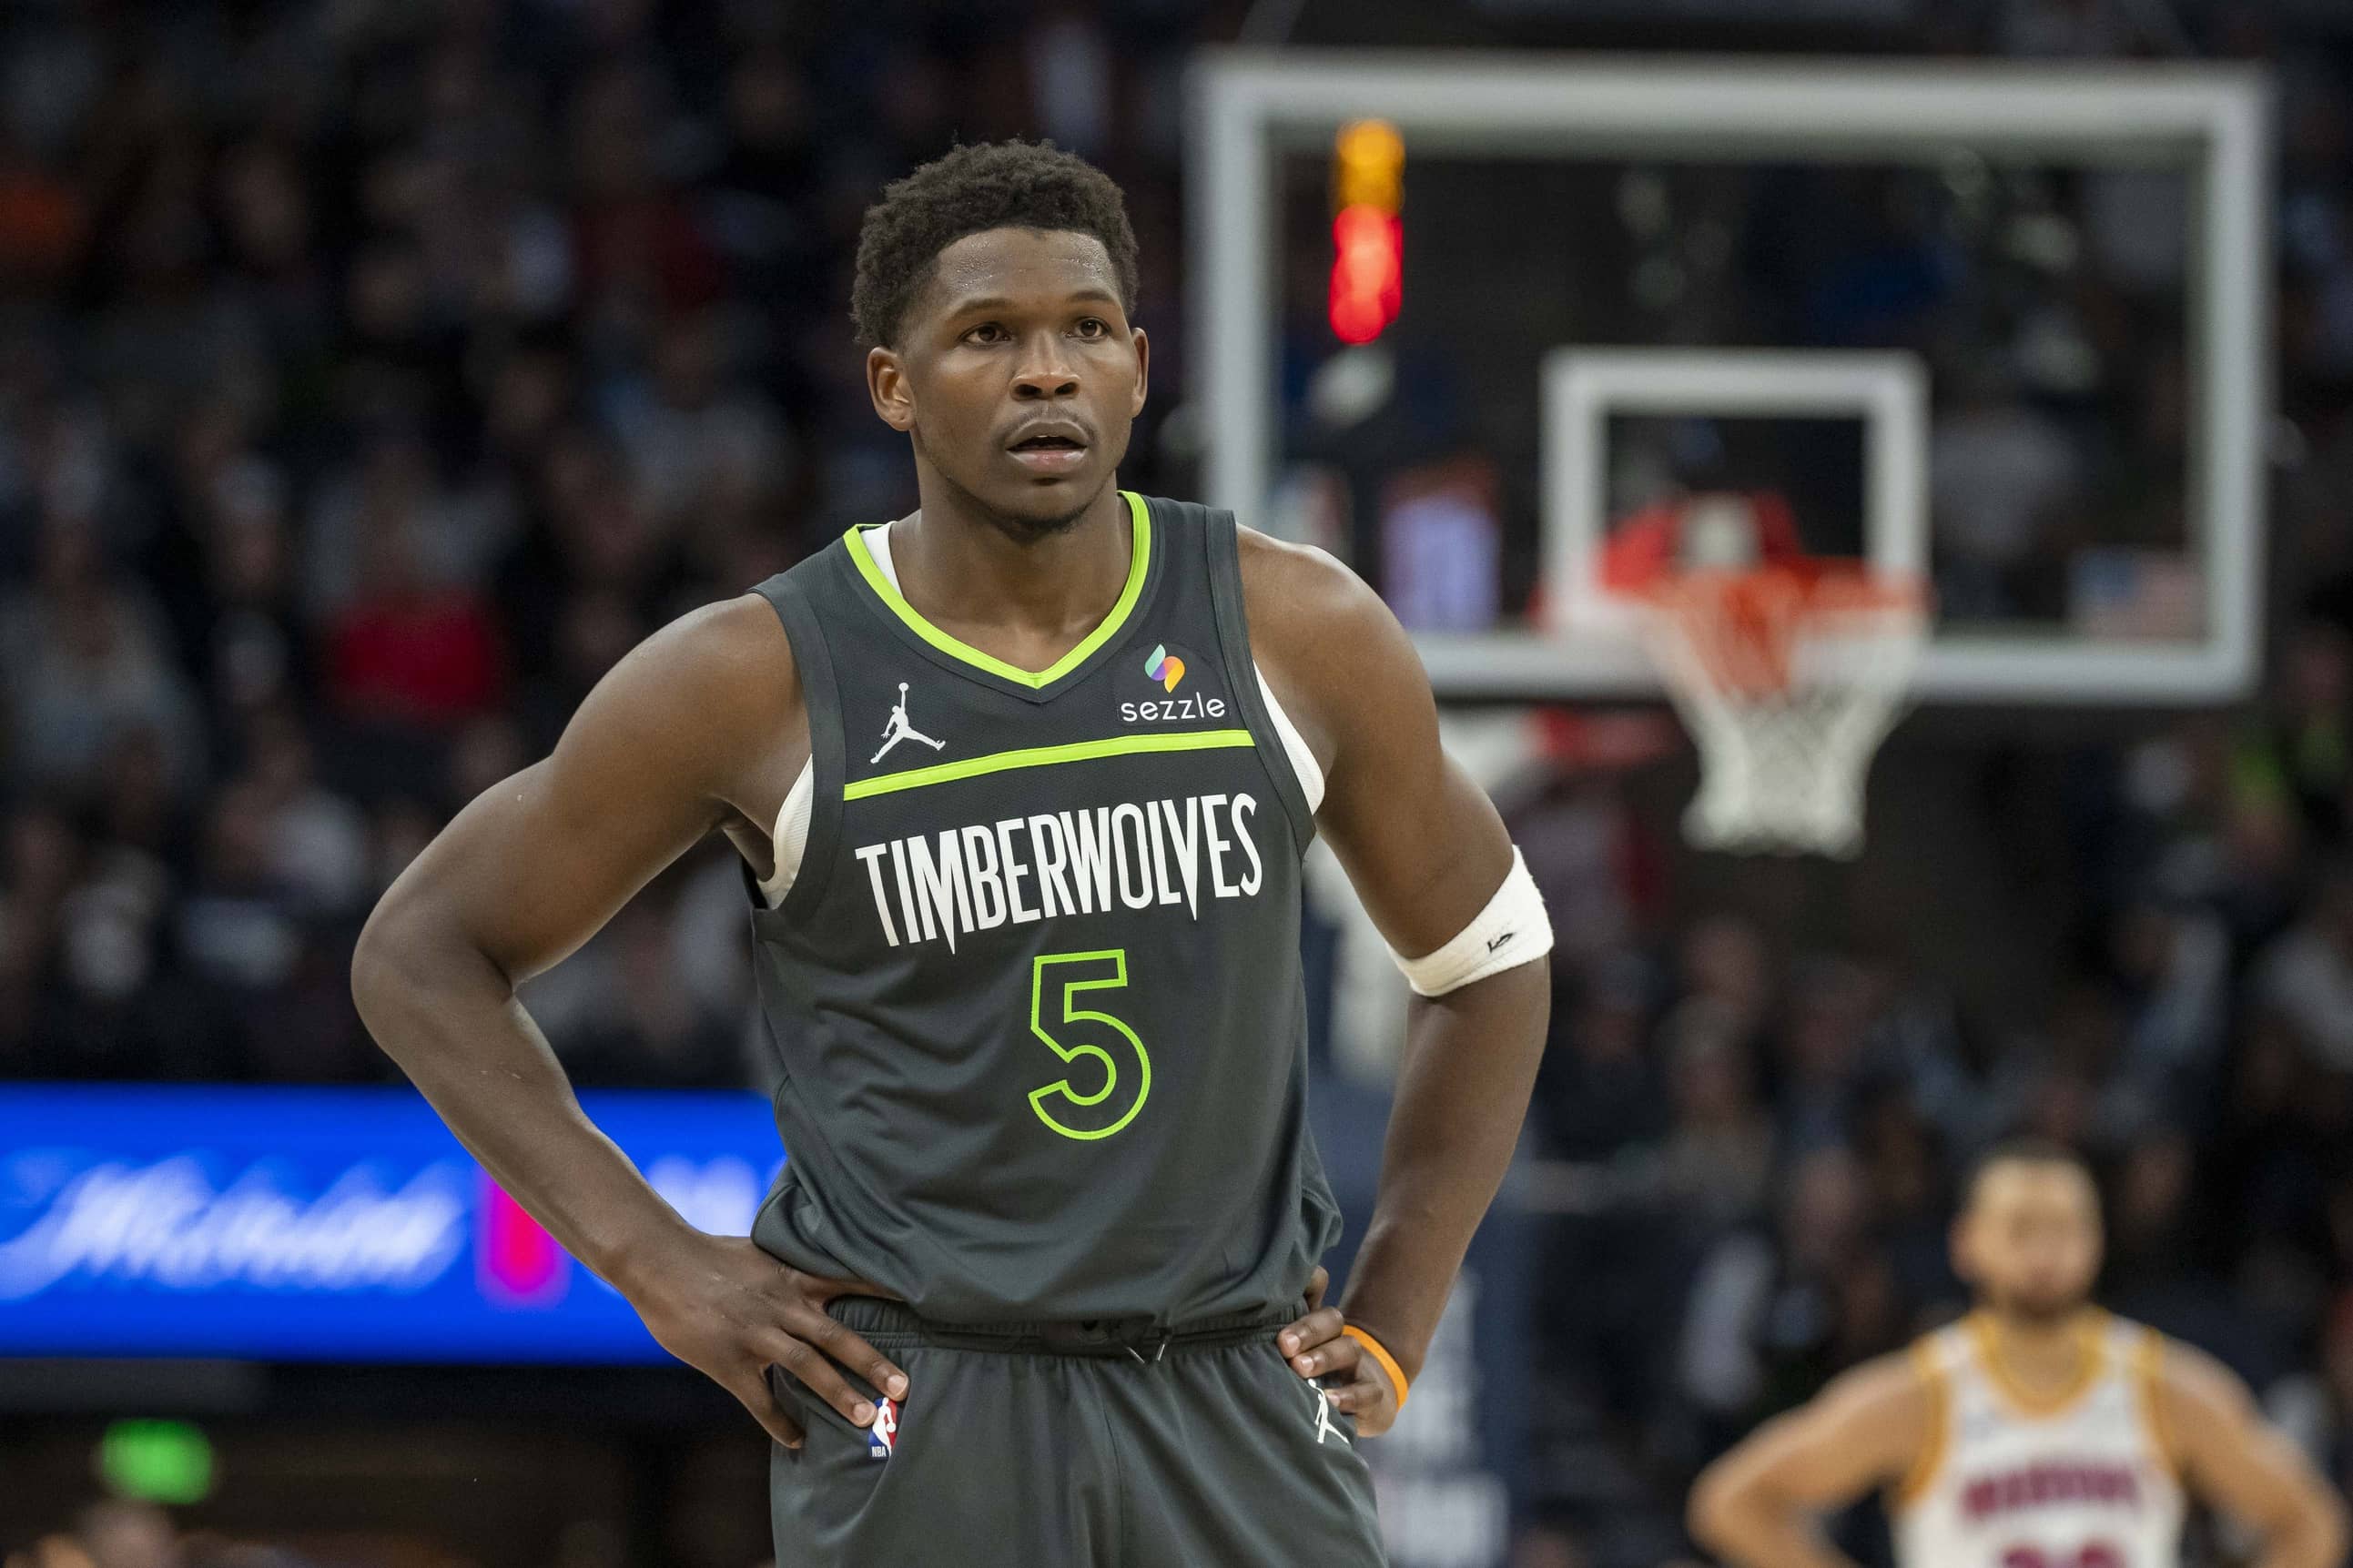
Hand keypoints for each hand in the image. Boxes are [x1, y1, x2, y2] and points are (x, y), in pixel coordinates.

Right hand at [621, 1230, 907, 1448]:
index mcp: (791, 1277)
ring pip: (806, 1366)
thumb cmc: (710, 1256)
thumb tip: (821, 1276)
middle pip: (836, 1335)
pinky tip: (799, 1440)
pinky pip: (759, 1399)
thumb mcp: (761, 1252)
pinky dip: (780, 1422)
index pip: (848, 1282)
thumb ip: (792, 1270)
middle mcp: (781, 1305)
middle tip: (903, 1388)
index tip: (921, 1306)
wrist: (661, 1261)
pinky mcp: (728, 1361)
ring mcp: (755, 1334)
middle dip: (872, 1363)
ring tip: (865, 1418)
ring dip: (837, 1394)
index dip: (884, 1294)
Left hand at [1276, 1265, 1403, 1436]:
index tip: (1280, 1295)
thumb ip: (1276, 1337)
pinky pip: (1368, 1391)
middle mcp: (1338, 1338)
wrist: (1363, 1402)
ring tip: (1299, 1368)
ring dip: (1324, 1357)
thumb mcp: (1293, 1356)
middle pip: (1331, 1319)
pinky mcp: (1373, 1395)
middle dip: (1308, 1329)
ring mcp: (1358, 1365)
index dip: (1308, 1285)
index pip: (1316, 1289)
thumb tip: (1252, 1318)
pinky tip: (1328, 1400)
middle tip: (1284, 1344)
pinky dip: (1349, 1396)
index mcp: (1314, 1323)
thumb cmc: (1310, 1379)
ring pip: (1349, 1349)